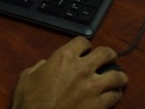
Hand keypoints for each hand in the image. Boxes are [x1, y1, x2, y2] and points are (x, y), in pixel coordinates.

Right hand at [12, 36, 127, 108]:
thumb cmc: (31, 101)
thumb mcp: (27, 77)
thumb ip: (38, 67)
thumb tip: (44, 65)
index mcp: (63, 57)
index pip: (82, 41)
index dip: (84, 45)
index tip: (85, 50)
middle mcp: (82, 68)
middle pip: (106, 53)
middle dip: (109, 55)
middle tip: (108, 59)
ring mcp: (93, 86)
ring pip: (118, 75)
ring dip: (118, 75)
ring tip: (116, 78)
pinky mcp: (99, 104)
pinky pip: (115, 95)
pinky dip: (115, 93)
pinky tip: (112, 94)